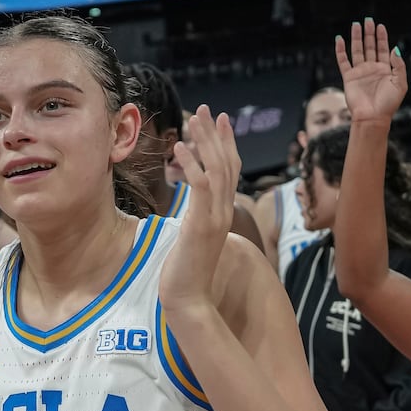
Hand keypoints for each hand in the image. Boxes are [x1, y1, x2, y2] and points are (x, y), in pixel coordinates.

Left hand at [160, 105, 238, 317]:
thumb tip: (193, 210)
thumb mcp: (194, 240)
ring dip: (205, 142)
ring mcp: (215, 219)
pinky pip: (200, 188)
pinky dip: (192, 164)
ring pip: (216, 170)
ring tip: (193, 119)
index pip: (230, 172)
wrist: (189, 301)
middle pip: (226, 165)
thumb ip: (198, 220)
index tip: (221, 121)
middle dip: (216, 134)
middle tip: (206, 110)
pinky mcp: (200, 226)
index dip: (227, 144)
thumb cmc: (186, 273)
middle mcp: (224, 213)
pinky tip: (180, 147)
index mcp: (223, 214)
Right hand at [336, 19, 407, 121]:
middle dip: (369, 34)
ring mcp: (360, 73)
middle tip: (368, 20)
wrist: (373, 117)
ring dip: (356, 38)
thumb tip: (395, 48)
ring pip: (357, 51)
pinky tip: (339, 40)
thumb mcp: (401, 83)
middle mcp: (372, 69)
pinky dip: (340, 50)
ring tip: (356, 25)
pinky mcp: (349, 78)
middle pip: (370, 47)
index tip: (380, 26)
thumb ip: (399, 65)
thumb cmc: (388, 104)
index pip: (383, 49)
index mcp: (385, 70)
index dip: (382, 37)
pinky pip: (343, 61)